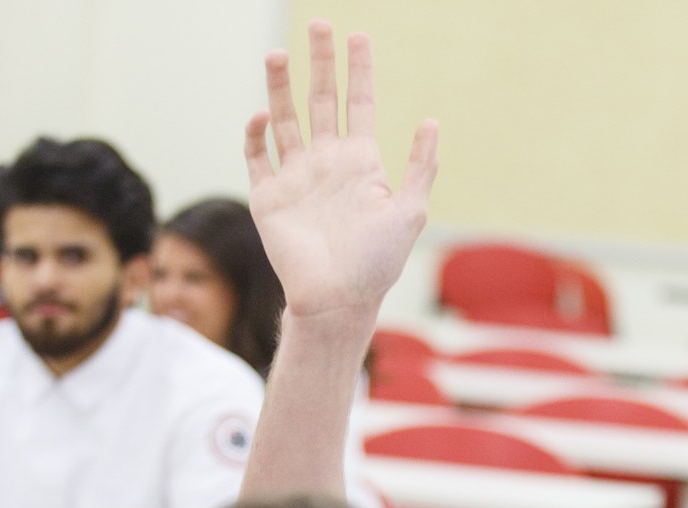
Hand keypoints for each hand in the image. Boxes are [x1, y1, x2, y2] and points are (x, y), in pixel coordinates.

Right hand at [245, 23, 436, 320]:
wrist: (336, 300)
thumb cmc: (377, 263)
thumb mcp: (410, 212)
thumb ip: (420, 167)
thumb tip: (431, 121)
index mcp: (360, 162)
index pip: (358, 103)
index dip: (358, 69)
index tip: (357, 35)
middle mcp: (326, 163)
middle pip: (320, 99)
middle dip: (319, 62)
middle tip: (318, 25)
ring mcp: (296, 178)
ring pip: (285, 119)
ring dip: (280, 87)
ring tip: (278, 54)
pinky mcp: (268, 197)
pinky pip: (257, 157)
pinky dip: (256, 134)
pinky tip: (262, 115)